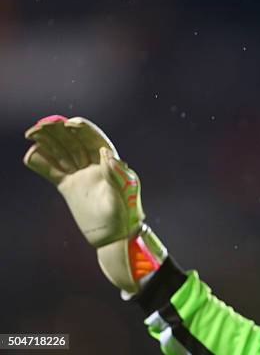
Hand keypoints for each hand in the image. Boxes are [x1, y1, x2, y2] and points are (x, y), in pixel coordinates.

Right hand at [23, 115, 164, 292]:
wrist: (115, 237)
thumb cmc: (126, 216)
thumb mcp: (125, 193)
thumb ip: (116, 173)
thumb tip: (105, 152)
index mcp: (110, 164)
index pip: (95, 140)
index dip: (83, 130)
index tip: (69, 123)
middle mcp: (94, 166)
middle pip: (75, 143)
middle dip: (60, 132)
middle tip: (43, 124)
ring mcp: (81, 176)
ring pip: (62, 154)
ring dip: (48, 142)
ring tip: (32, 133)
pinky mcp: (69, 188)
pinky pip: (53, 171)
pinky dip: (42, 162)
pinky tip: (32, 154)